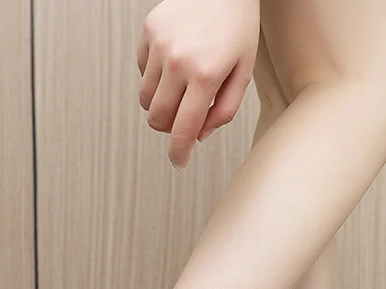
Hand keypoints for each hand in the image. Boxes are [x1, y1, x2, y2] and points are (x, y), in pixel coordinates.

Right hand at [137, 0, 258, 168]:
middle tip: (184, 120)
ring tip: (180, 91)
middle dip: (169, 128)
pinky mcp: (149, 31)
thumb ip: (223, 110)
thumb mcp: (243, 73)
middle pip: (157, 118)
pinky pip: (142, 72)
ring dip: (160, 104)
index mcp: (206, 75)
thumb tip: (197, 136)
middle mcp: (178, 60)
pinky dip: (155, 78)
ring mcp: (160, 44)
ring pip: (146, 99)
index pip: (183, 128)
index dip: (179, 152)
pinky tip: (174, 65)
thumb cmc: (238, 29)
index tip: (178, 162)